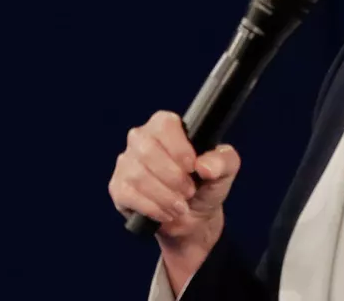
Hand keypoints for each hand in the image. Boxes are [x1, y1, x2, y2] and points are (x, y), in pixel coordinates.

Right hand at [108, 112, 240, 268]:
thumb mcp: (224, 172)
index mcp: (166, 127)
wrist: (192, 219)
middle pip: (147, 149)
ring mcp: (126, 163)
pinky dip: (152, 208)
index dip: (178, 147)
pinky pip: (128, 194)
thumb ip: (223, 161)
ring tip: (181, 207)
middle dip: (172, 177)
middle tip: (189, 192)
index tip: (192, 167)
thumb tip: (204, 166)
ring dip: (165, 196)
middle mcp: (141, 140)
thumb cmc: (205, 186)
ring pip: (138, 175)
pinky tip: (166, 214)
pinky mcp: (118, 187)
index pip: (164, 124)